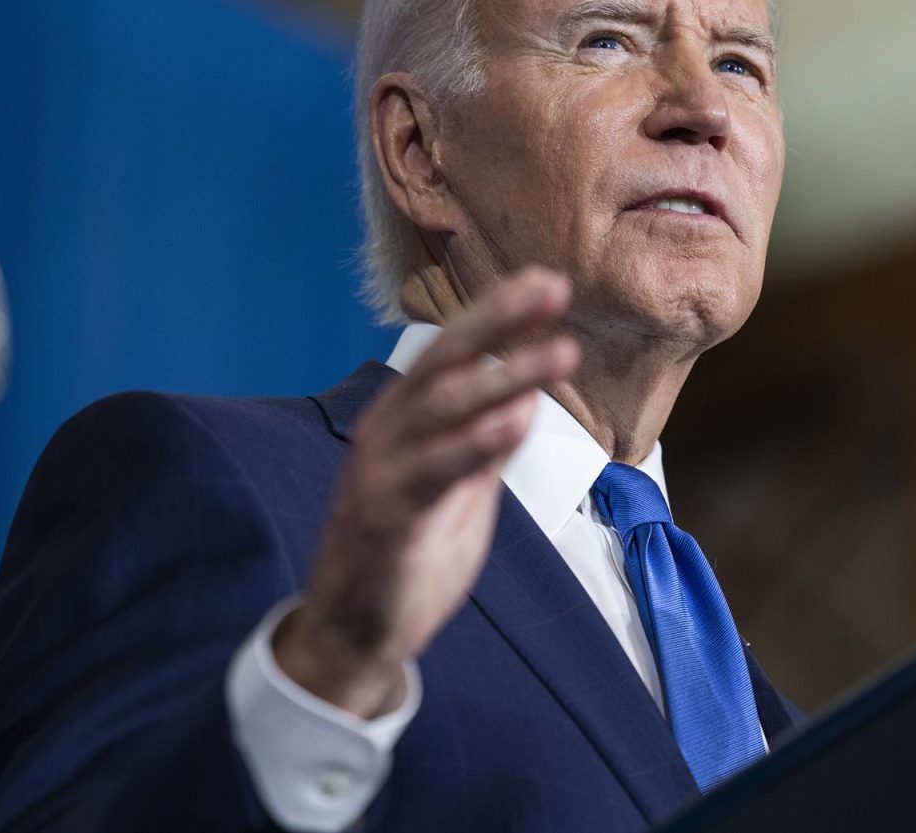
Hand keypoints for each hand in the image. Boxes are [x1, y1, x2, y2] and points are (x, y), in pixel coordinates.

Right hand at [273, 267, 578, 716]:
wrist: (353, 632)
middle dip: (500, 320)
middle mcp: (388, 430)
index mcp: (405, 418)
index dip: (499, 314)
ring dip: (506, 375)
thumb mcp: (457, 488)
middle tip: (554, 287)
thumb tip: (526, 393)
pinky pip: (433, 470)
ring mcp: (382, 469)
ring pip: (443, 406)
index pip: (454, 351)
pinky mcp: (384, 515)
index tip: (548, 283)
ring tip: (561, 353)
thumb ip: (485, 442)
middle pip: (446, 359)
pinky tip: (515, 420)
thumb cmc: (408, 553)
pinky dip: (475, 442)